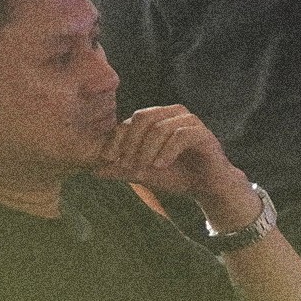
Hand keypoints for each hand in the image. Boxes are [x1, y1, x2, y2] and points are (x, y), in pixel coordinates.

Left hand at [100, 105, 250, 226]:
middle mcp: (172, 113)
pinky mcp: (202, 132)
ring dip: (147, 150)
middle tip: (126, 165)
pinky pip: (180, 135)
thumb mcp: (144, 174)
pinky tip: (161, 165)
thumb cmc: (176, 176)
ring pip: (159, 127)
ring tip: (144, 169)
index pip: (129, 121)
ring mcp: (189, 120)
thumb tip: (94, 171)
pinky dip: (167, 151)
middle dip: (131, 144)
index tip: (108, 160)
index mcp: (157, 118)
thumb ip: (122, 170)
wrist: (207, 187)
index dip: (116, 140)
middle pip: (142, 118)